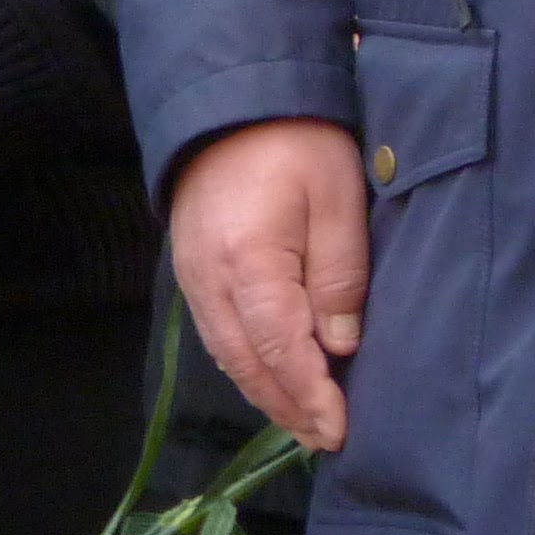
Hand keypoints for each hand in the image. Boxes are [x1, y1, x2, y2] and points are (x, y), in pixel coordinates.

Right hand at [169, 119, 365, 453]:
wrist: (233, 97)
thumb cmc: (298, 141)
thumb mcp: (337, 197)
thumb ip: (340, 274)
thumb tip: (342, 344)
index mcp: (249, 266)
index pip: (280, 352)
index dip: (311, 397)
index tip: (340, 429)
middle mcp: (210, 283)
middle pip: (248, 366)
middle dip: (289, 408)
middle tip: (328, 438)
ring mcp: (194, 278)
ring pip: (228, 356)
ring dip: (267, 393)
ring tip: (306, 420)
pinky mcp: (191, 268)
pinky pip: (217, 334)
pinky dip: (246, 364)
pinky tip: (272, 374)